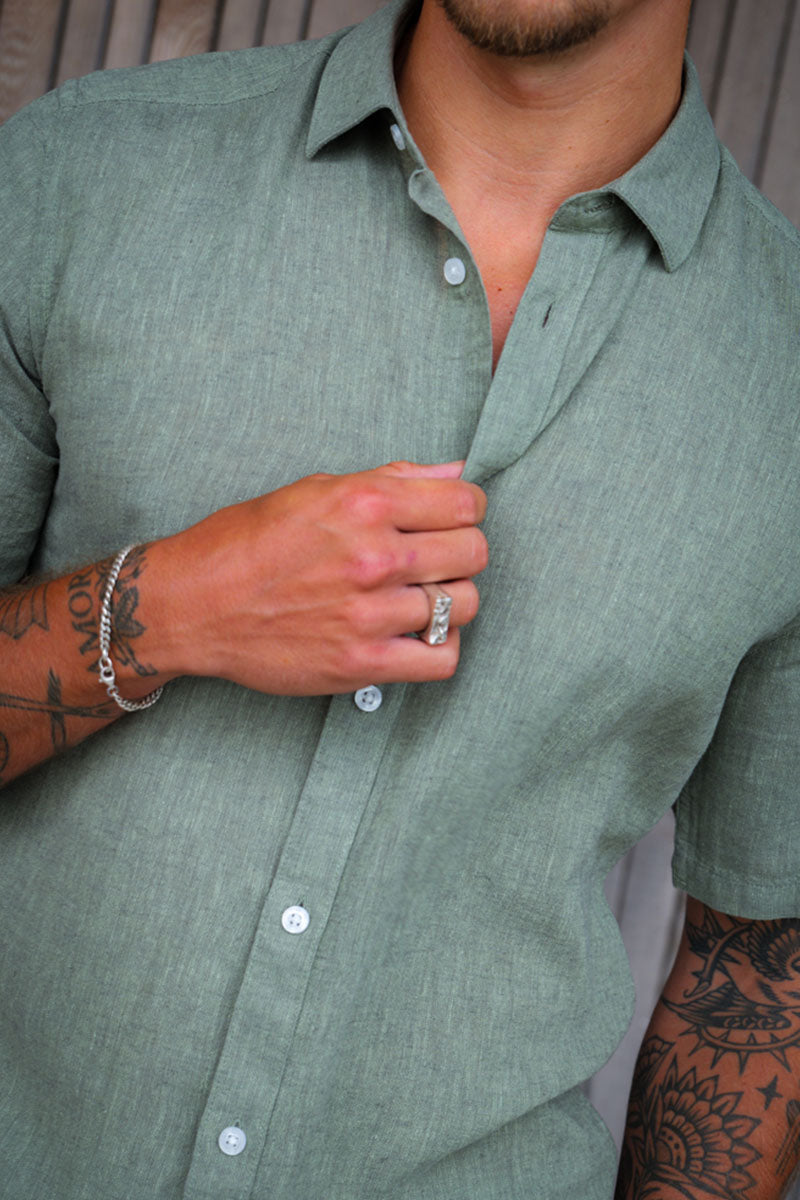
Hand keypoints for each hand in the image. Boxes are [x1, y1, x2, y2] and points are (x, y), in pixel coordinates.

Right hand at [157, 461, 487, 694]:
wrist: (194, 605)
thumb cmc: (248, 542)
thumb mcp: (315, 490)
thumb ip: (392, 480)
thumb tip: (454, 473)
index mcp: (364, 503)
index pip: (467, 503)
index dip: (465, 511)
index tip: (448, 521)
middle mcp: (373, 555)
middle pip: (473, 552)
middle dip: (460, 554)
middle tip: (432, 562)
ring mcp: (369, 613)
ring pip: (464, 605)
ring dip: (449, 602)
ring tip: (418, 599)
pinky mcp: (362, 663)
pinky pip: (442, 659)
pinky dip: (438, 649)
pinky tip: (414, 636)